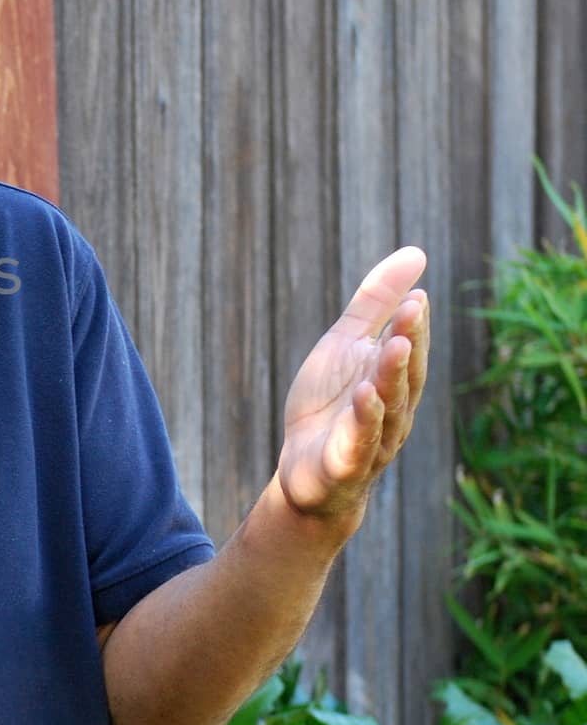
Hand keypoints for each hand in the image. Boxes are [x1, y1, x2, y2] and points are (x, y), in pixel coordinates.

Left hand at [276, 246, 429, 536]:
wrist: (306, 469)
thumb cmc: (332, 403)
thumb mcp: (346, 344)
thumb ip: (375, 304)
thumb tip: (416, 254)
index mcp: (393, 379)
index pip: (409, 348)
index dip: (413, 324)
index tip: (416, 294)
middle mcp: (393, 410)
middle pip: (404, 374)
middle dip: (409, 342)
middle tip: (412, 309)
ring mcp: (372, 438)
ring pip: (389, 406)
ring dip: (392, 375)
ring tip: (395, 344)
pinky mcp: (346, 463)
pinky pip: (359, 440)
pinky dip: (365, 419)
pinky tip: (365, 394)